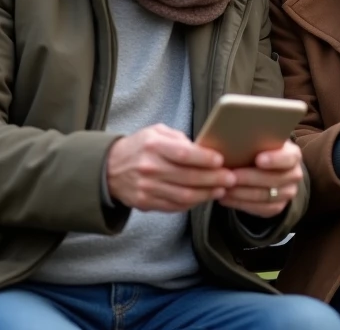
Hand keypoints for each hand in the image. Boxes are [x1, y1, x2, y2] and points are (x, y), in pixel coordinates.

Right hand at [106, 123, 234, 211]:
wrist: (109, 168)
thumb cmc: (140, 147)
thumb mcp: (156, 132)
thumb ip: (179, 139)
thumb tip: (204, 149)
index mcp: (153, 146)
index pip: (183, 154)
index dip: (204, 159)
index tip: (221, 161)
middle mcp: (149, 168)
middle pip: (187, 177)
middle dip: (213, 179)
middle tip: (231, 178)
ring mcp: (146, 188)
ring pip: (183, 196)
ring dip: (206, 194)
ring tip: (222, 189)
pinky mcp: (145, 203)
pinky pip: (174, 206)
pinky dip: (192, 203)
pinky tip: (204, 197)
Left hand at [216, 140, 304, 218]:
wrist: (268, 170)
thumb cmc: (260, 151)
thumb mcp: (261, 142)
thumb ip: (254, 141)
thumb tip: (233, 138)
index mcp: (293, 155)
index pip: (288, 158)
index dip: (274, 159)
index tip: (258, 159)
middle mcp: (294, 175)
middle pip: (274, 179)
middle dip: (250, 178)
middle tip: (230, 176)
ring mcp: (287, 193)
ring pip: (265, 196)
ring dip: (242, 193)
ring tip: (223, 188)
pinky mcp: (277, 207)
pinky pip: (260, 209)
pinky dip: (240, 204)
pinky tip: (225, 198)